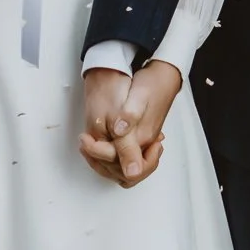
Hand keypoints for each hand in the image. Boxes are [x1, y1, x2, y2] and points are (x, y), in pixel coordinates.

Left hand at [79, 61, 178, 186]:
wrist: (164, 76)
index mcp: (142, 138)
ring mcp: (144, 142)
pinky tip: (102, 144)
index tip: (85, 139)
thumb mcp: (137, 98)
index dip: (98, 154)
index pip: (122, 166)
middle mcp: (144, 144)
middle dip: (100, 162)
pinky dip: (111, 157)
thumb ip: (129, 121)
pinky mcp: (142, 138)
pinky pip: (126, 159)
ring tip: (89, 145)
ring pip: (124, 169)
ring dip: (105, 162)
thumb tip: (120, 137)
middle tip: (85, 142)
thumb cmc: (151, 84)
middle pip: (124, 173)